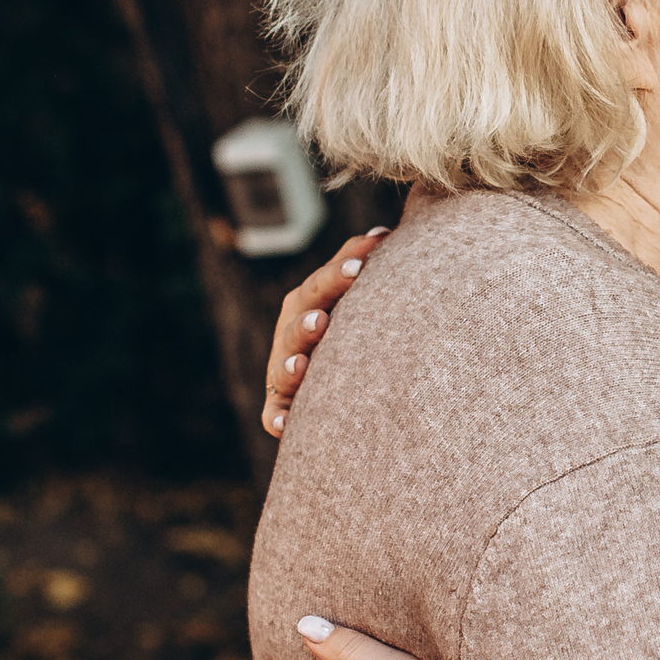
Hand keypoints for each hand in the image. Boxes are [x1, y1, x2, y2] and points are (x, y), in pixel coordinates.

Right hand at [262, 227, 388, 435]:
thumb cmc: (352, 322)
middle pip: (297, 325)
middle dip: (308, 321)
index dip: (338, 275)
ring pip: (283, 369)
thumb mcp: (352, 293)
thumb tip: (384, 232)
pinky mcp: (282, 407)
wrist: (343, 378)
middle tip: (322, 320)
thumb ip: (359, 261)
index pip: (322, 284)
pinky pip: (276, 416)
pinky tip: (285, 426)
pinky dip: (278, 420)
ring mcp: (284, 371)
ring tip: (300, 366)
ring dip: (289, 367)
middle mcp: (292, 334)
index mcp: (308, 301)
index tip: (360, 266)